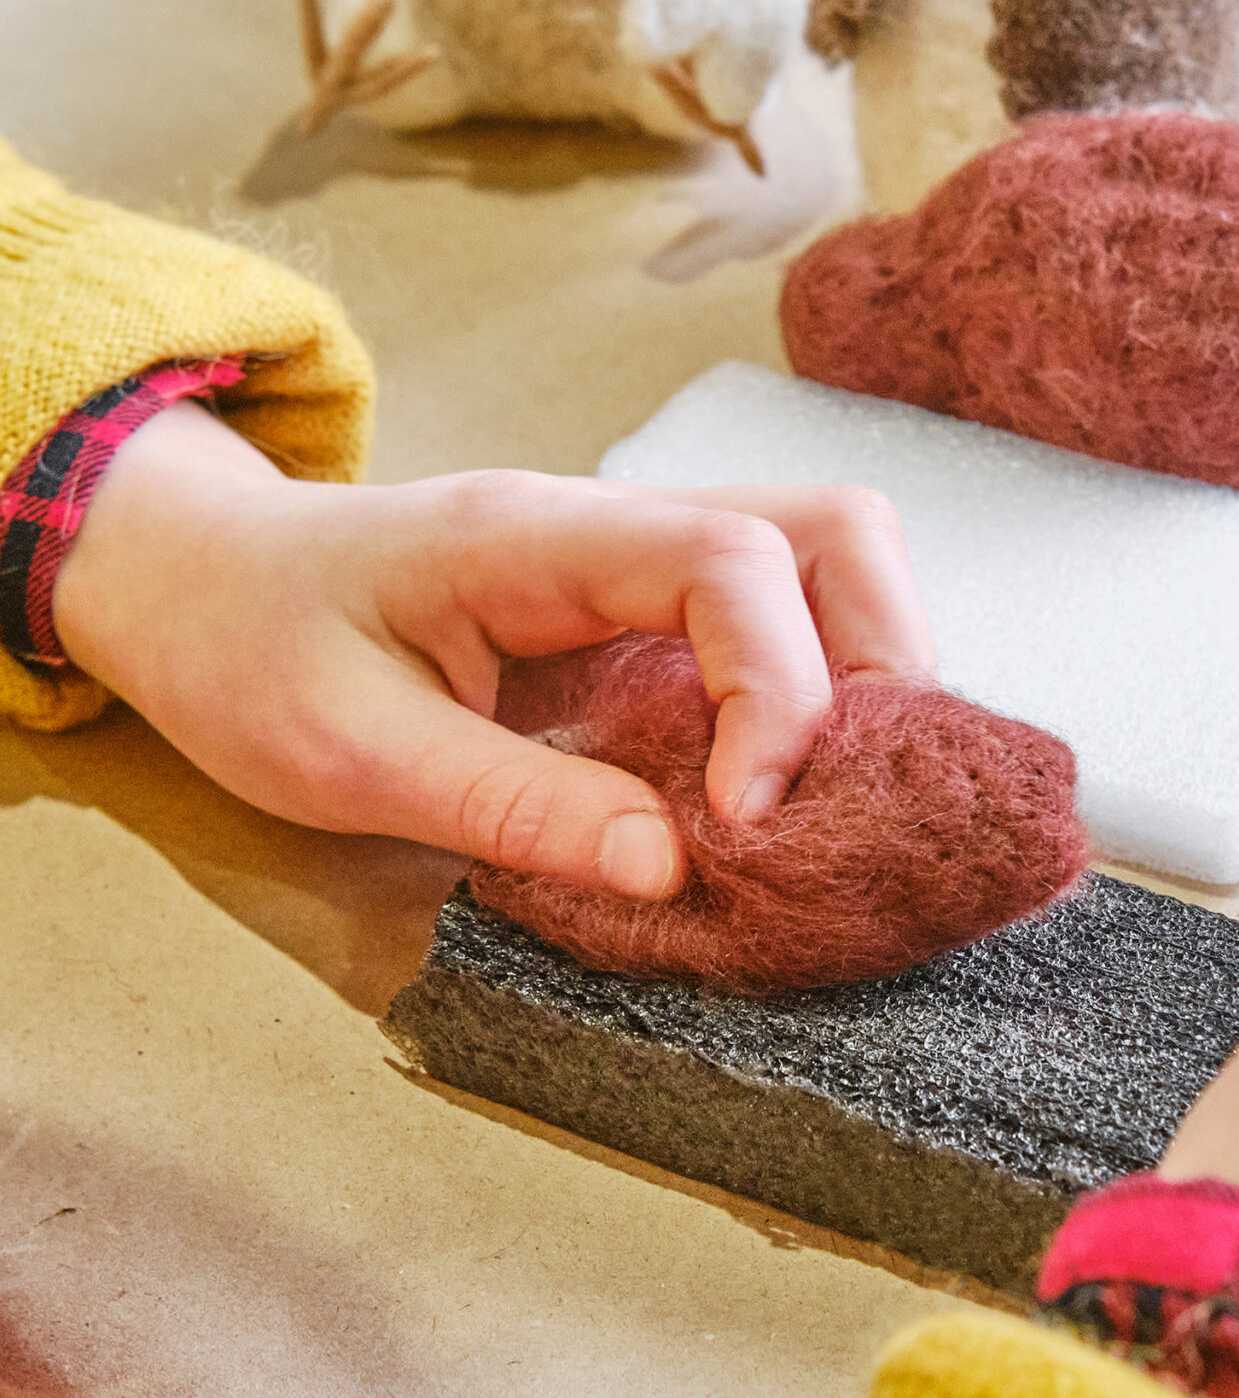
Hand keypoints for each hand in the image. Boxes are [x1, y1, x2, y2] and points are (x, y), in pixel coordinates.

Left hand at [52, 403, 933, 898]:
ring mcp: (647, 564)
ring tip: (825, 797)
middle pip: (834, 529)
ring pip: (833, 563)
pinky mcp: (654, 614)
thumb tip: (673, 870)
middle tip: (838, 798)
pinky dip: (820, 698)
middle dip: (879, 660)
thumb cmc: (251, 653)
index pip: (732, 561)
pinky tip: (783, 789)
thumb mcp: (345, 755)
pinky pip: (788, 622)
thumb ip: (513, 807)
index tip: (746, 820)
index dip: (776, 691)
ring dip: (865, 674)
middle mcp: (618, 527)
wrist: (198, 585)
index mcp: (537, 537)